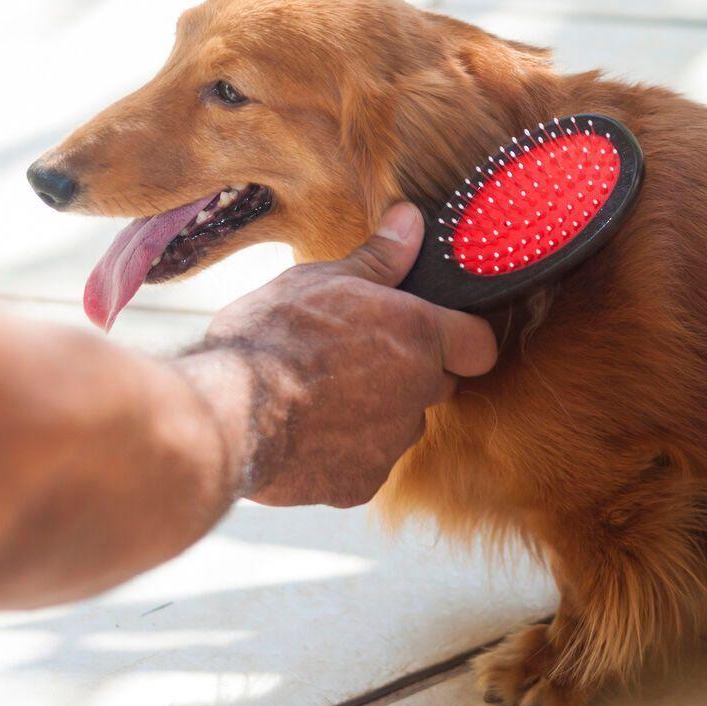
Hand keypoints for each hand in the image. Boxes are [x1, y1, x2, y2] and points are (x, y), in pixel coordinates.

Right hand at [202, 203, 497, 506]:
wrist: (227, 412)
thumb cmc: (275, 334)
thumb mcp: (324, 278)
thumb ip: (381, 257)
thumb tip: (412, 220)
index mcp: (420, 335)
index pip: (479, 345)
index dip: (461, 338)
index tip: (435, 331)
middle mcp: (419, 393)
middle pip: (436, 383)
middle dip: (409, 371)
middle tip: (357, 354)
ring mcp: (391, 444)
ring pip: (399, 424)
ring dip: (374, 409)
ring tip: (318, 390)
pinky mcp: (360, 485)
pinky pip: (364, 462)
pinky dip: (343, 449)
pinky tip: (303, 427)